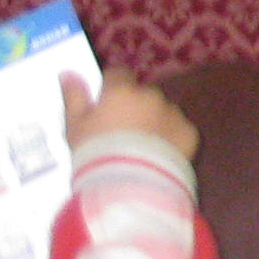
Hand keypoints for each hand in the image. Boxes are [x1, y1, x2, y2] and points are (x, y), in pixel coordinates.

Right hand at [63, 73, 196, 167]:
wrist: (128, 186)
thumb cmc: (93, 155)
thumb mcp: (74, 128)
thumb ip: (74, 97)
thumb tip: (68, 73)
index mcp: (122, 90)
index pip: (117, 74)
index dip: (110, 89)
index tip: (103, 108)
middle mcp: (151, 95)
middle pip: (142, 95)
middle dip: (133, 110)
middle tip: (119, 138)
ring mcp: (174, 113)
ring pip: (161, 113)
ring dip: (152, 125)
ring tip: (137, 153)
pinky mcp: (190, 133)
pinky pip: (178, 132)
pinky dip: (170, 141)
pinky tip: (156, 160)